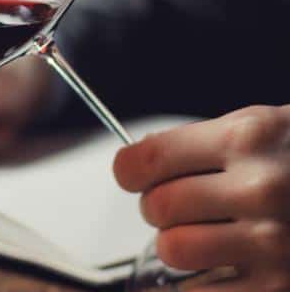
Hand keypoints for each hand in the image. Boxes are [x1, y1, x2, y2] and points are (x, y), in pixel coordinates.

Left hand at [114, 105, 289, 289]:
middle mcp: (259, 188)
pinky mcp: (282, 285)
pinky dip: (199, 282)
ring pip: (174, 251)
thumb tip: (135, 165)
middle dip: (158, 207)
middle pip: (157, 207)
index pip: (148, 158)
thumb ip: (198, 143)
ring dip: (179, 245)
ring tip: (204, 233)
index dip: (129, 170)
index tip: (131, 176)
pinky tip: (219, 266)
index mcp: (245, 138)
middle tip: (179, 205)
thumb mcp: (257, 126)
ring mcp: (274, 241)